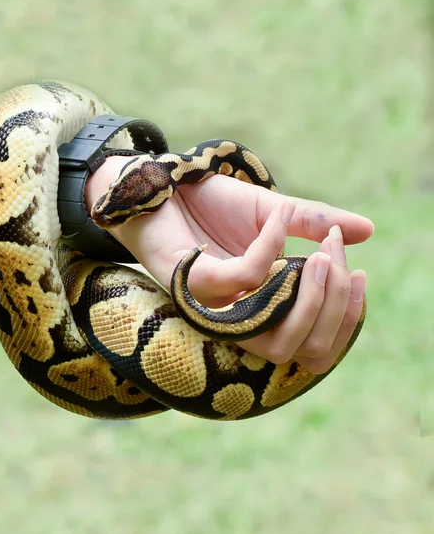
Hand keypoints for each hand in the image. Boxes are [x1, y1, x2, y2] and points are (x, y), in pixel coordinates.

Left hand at [85, 155, 372, 373]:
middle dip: (331, 306)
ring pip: (273, 331)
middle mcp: (237, 319)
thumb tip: (367, 231)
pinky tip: (276, 218)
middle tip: (338, 258)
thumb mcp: (275, 213)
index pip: (311, 344)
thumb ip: (315, 224)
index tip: (360, 275)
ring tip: (323, 250)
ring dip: (309, 291)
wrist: (167, 185)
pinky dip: (270, 247)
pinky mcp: (193, 285)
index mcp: (259, 310)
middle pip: (298, 348)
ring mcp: (213, 307)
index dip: (343, 320)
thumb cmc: (215, 206)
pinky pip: (246, 278)